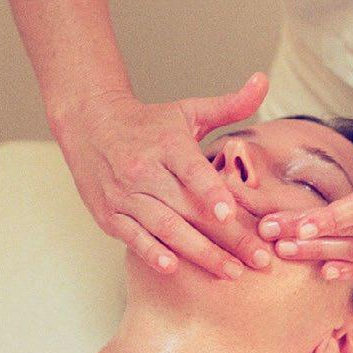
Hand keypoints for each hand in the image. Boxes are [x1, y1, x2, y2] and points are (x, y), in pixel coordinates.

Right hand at [55, 74, 275, 278]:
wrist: (90, 123)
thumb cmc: (149, 122)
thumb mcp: (188, 110)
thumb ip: (230, 104)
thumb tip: (263, 80)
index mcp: (168, 144)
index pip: (192, 171)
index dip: (210, 191)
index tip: (230, 213)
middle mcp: (145, 170)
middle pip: (188, 209)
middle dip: (226, 238)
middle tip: (259, 260)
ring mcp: (125, 195)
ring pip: (165, 228)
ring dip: (199, 254)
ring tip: (230, 272)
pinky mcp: (110, 215)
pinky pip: (134, 237)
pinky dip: (152, 253)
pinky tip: (173, 268)